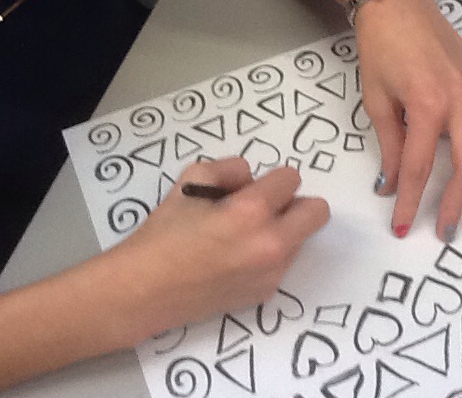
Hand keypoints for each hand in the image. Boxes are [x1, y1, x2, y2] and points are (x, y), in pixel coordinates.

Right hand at [99, 158, 328, 343]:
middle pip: (317, 212)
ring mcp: (271, 273)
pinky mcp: (265, 293)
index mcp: (252, 212)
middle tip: (264, 208)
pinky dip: (269, 255)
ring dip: (282, 230)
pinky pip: (283, 262)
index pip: (292, 179)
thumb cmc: (164, 233)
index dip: (272, 179)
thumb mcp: (190, 180)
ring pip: (300, 238)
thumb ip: (230, 169)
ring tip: (242, 236)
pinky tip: (236, 259)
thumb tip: (252, 178)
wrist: (144, 291)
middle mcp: (271, 244)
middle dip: (295, 203)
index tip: (254, 188)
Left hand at [354, 0, 461, 241]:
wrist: (398, 6)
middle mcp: (460, 102)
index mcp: (427, 107)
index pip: (420, 168)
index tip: (404, 227)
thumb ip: (391, 144)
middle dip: (457, 204)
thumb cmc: (381, 50)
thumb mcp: (377, 100)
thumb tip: (391, 184)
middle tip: (448, 232)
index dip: (411, 202)